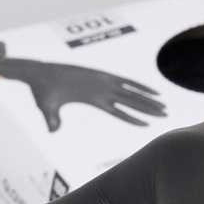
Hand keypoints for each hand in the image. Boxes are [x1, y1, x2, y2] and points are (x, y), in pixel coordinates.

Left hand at [0, 39, 166, 132]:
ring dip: (146, 97)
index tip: (146, 125)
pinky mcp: (100, 76)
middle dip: (147, 107)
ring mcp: (101, 80)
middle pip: (129, 98)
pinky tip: (146, 91)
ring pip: (129, 89)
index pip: (116, 108)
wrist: (38, 73)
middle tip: (164, 115)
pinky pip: (122, 81)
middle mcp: (99, 86)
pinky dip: (135, 86)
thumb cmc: (42, 92)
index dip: (131, 117)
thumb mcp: (45, 107)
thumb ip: (51, 119)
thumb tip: (52, 130)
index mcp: (90, 96)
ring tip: (163, 105)